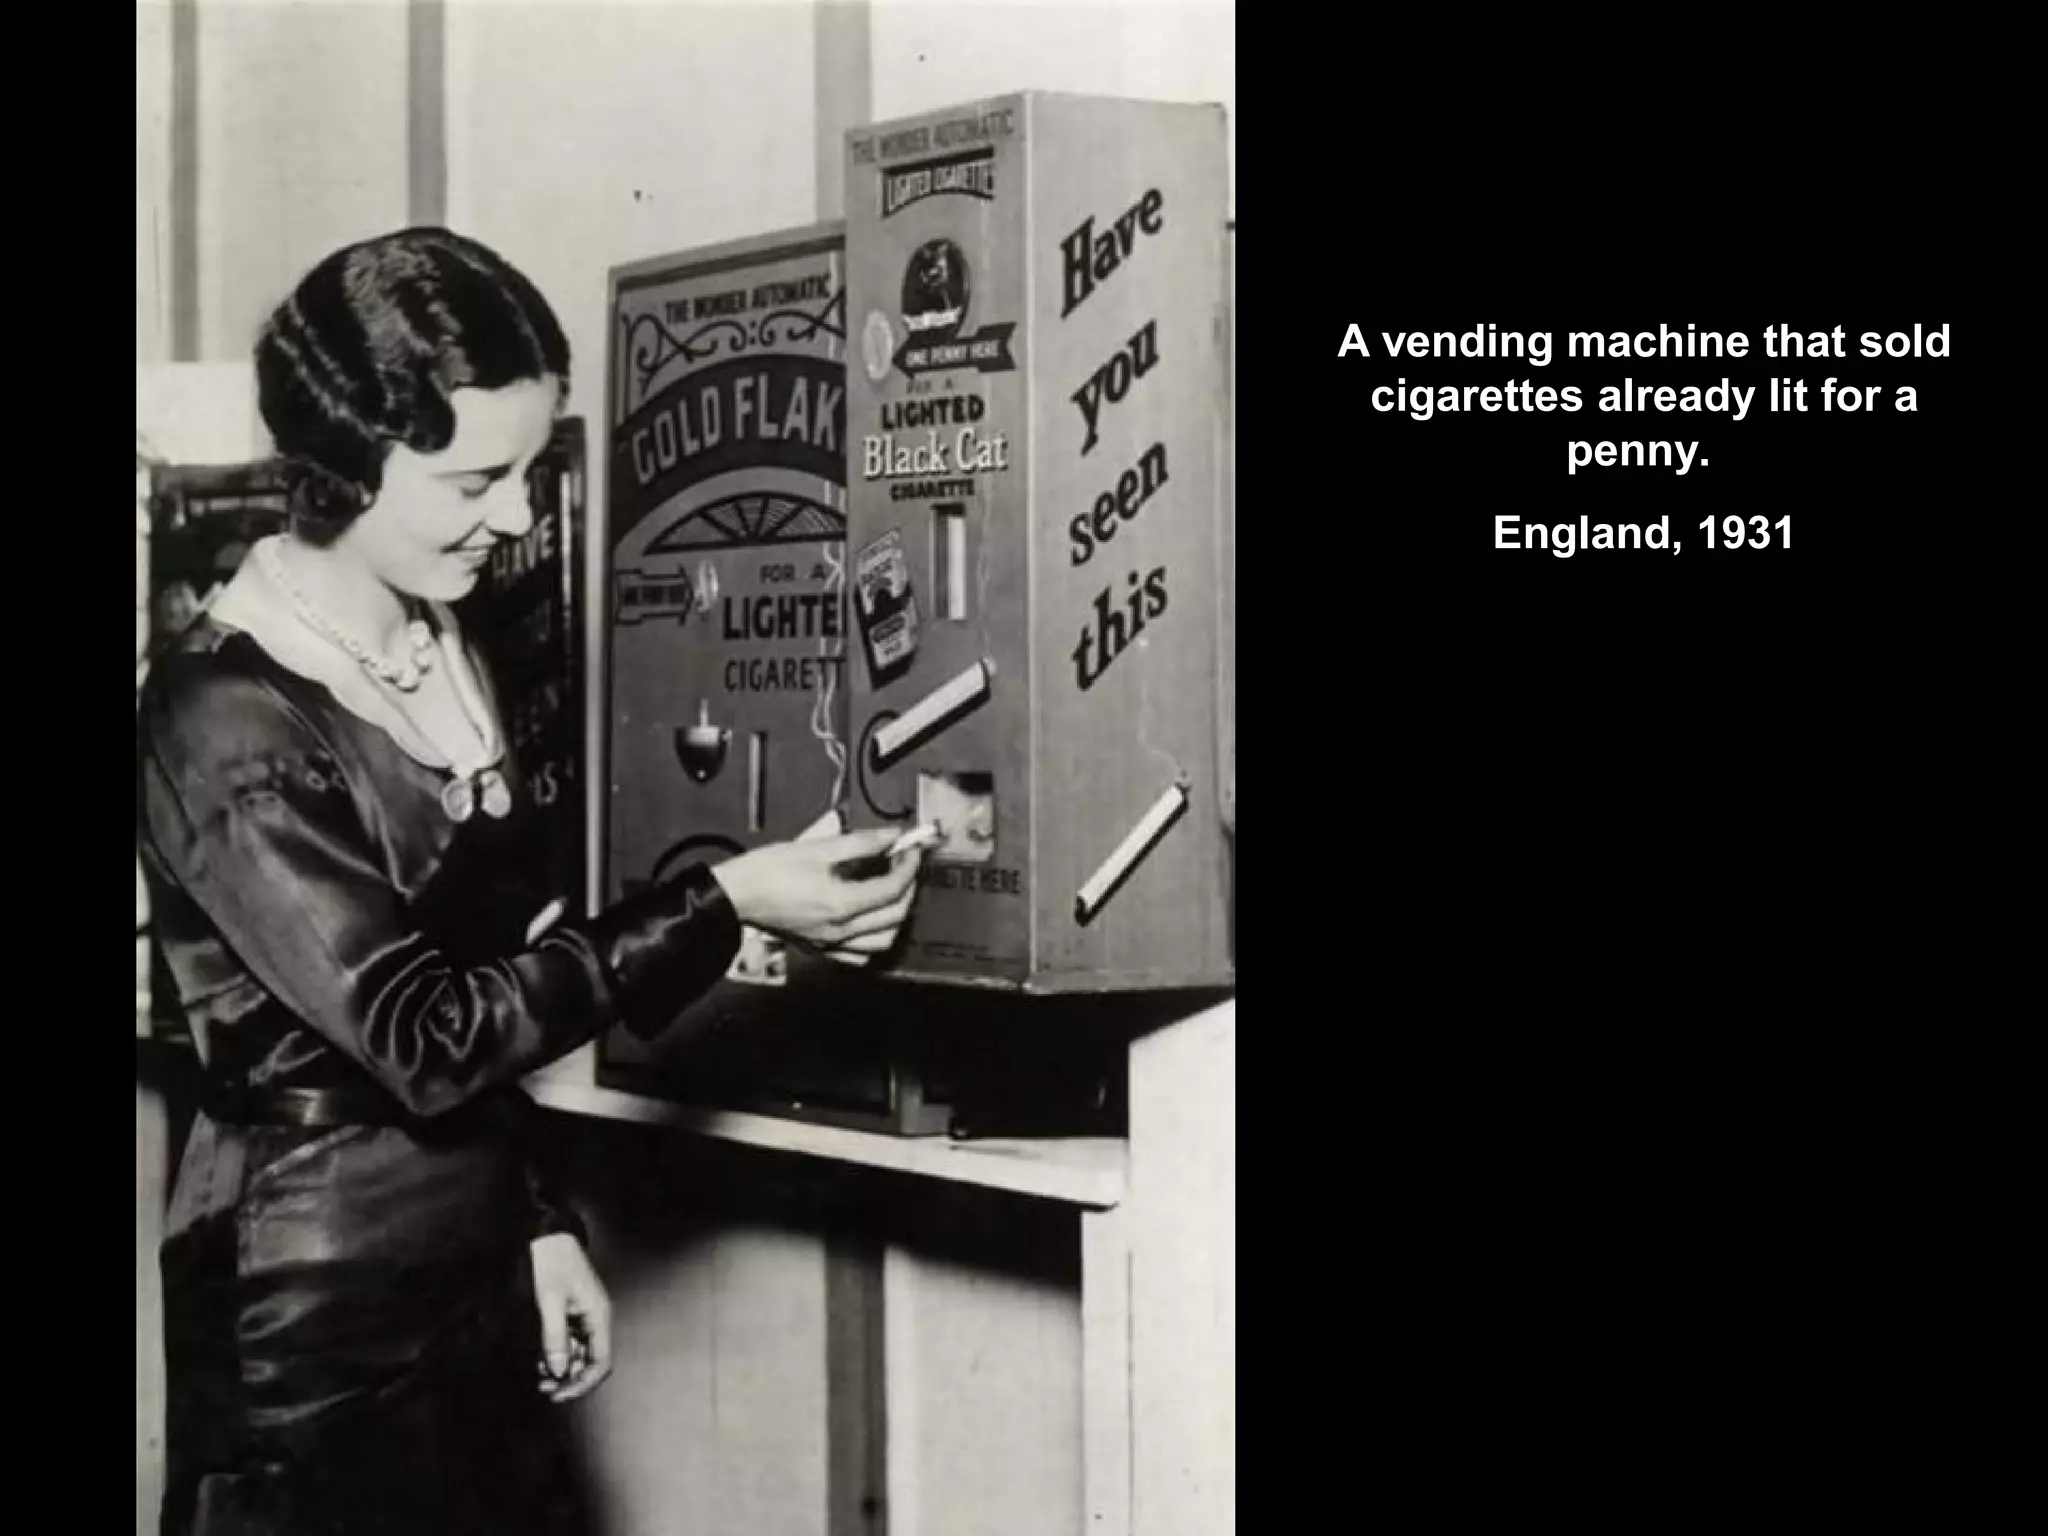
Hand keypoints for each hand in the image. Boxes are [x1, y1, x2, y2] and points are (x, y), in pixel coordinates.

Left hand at [530, 1232, 612, 1403]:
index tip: (559, 1394)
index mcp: (598, 1316)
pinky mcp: (572, 1315)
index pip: (601, 1362)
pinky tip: (541, 1360)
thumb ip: (554, 1337)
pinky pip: (570, 1343)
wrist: (548, 1236)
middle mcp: (596, 1320)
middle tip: (544, 1388)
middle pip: (591, 1362)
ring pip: (580, 1355)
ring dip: (562, 1369)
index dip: (582, 1383)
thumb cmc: (552, 1264)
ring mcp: (585, 1317)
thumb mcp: (550, 1301)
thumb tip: (559, 1371)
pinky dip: (557, 1355)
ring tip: (540, 1376)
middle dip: (570, 1379)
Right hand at [711, 826, 924, 956]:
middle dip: (907, 888)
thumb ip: (861, 843)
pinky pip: (859, 954)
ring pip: (882, 941)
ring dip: (895, 917)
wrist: (735, 895)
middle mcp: (840, 931)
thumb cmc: (768, 871)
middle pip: (895, 916)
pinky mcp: (819, 949)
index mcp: (841, 905)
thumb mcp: (817, 848)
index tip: (911, 849)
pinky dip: (873, 938)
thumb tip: (891, 836)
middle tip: (904, 864)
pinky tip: (869, 920)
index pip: (893, 889)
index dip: (909, 866)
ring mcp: (830, 944)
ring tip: (891, 891)